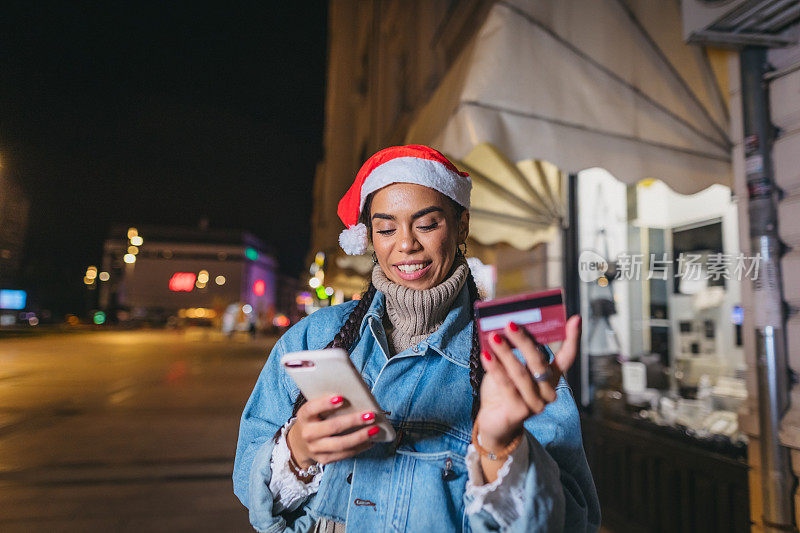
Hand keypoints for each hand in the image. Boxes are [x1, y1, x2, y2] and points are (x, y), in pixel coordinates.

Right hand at [287, 395, 379, 466]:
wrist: (301, 443)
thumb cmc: (315, 419)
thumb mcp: (315, 410)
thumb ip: (329, 403)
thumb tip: (356, 396)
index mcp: (304, 416)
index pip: (312, 408)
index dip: (325, 404)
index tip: (341, 397)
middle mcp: (307, 433)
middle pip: (332, 427)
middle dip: (353, 421)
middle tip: (370, 415)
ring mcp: (315, 448)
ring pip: (341, 444)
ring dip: (360, 436)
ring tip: (375, 429)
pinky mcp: (324, 459)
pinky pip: (344, 454)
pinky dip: (360, 447)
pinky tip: (370, 441)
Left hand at [476, 315, 581, 450]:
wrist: (494, 424)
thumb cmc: (504, 391)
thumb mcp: (511, 368)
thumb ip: (514, 352)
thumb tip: (505, 328)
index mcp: (551, 378)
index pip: (567, 358)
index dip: (572, 339)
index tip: (575, 319)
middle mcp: (548, 392)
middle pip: (539, 362)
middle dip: (524, 341)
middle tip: (510, 324)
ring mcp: (535, 404)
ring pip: (521, 373)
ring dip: (506, 352)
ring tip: (493, 337)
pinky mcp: (519, 413)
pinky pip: (507, 386)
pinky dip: (496, 368)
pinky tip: (486, 355)